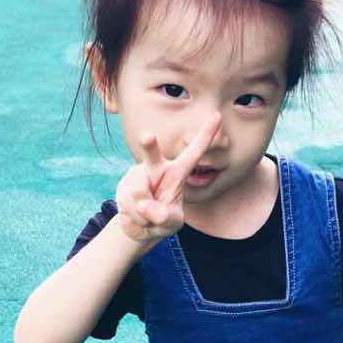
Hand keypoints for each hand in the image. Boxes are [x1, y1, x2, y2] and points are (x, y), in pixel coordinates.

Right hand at [114, 112, 221, 244]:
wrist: (139, 227)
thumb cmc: (163, 220)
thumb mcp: (171, 223)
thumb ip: (165, 217)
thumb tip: (146, 206)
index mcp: (177, 172)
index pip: (194, 151)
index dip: (206, 134)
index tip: (218, 115)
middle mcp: (156, 168)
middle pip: (151, 153)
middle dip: (148, 144)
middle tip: (147, 136)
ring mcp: (137, 175)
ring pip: (138, 192)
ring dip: (144, 213)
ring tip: (148, 216)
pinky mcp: (124, 185)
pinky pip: (130, 203)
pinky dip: (135, 217)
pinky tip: (137, 215)